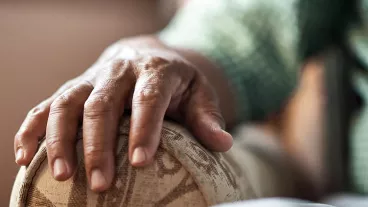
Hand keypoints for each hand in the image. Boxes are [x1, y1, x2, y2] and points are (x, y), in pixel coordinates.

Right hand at [14, 36, 232, 191]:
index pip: (148, 98)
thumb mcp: (198, 93)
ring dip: (61, 140)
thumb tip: (223, 145)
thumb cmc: (174, 82)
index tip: (140, 163)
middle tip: (100, 185)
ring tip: (61, 176)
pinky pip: (46, 105)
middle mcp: (118, 71)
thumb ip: (207, 117)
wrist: (144, 56)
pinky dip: (32, 129)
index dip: (144, 129)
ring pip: (67, 104)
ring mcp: (90, 78)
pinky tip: (24, 157)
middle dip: (99, 146)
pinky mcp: (72, 87)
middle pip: (102, 105)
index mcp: (154, 70)